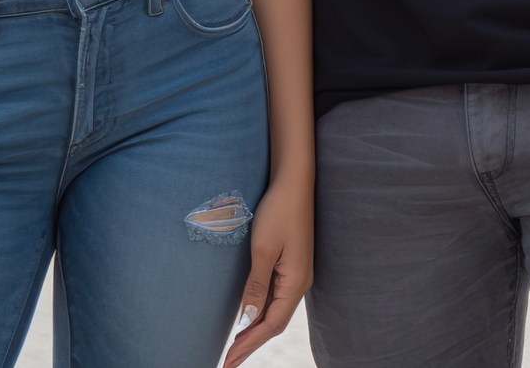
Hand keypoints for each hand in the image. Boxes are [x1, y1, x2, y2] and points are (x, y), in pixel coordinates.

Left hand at [225, 172, 313, 367]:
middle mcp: (300, 282)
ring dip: (256, 329)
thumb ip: (256, 286)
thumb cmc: (279, 210)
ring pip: (276, 310)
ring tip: (236, 346)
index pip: (270, 324)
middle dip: (251, 343)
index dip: (249, 344)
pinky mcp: (292, 263)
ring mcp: (297, 272)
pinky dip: (262, 311)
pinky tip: (250, 315)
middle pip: (274, 322)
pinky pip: (277, 296)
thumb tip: (247, 320)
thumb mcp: (264, 248)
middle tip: (228, 361)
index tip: (228, 361)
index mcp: (296, 282)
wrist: (294, 180)